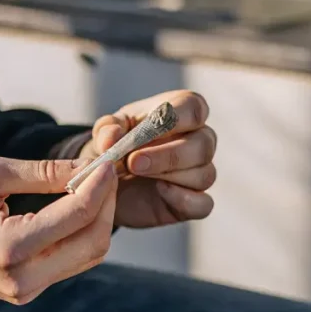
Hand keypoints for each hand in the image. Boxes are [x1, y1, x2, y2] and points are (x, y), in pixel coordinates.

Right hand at [0, 154, 117, 303]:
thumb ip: (43, 172)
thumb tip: (89, 166)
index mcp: (8, 248)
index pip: (77, 216)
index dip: (100, 186)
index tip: (107, 162)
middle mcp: (21, 279)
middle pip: (93, 242)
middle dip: (107, 204)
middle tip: (106, 173)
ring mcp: (25, 292)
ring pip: (88, 256)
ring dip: (98, 219)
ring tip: (93, 186)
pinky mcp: (27, 292)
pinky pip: (71, 263)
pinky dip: (81, 234)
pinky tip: (77, 206)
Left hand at [80, 90, 215, 228]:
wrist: (110, 181)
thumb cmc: (118, 145)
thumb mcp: (106, 132)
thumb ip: (108, 130)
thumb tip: (112, 137)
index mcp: (183, 112)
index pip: (193, 108)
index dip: (175, 117)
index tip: (148, 129)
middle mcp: (200, 140)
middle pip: (202, 145)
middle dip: (167, 155)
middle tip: (133, 161)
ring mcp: (201, 172)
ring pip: (203, 175)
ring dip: (168, 175)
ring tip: (137, 174)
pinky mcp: (195, 201)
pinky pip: (203, 204)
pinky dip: (183, 199)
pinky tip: (160, 191)